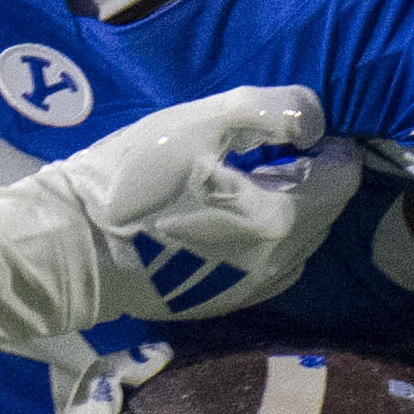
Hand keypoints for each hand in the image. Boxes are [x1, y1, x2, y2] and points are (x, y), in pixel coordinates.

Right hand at [42, 85, 363, 317]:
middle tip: (267, 148)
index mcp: (281, 219)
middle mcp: (279, 264)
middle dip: (309, 176)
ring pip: (299, 241)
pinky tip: (224, 217)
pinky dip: (264, 236)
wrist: (70, 250)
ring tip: (247, 181)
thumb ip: (270, 110)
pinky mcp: (223, 303)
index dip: (329, 143)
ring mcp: (251, 290)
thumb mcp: (198, 123)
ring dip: (289, 208)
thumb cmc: (131, 180)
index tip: (293, 127)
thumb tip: (314, 123)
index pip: (342, 175)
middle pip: (326, 211)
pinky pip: (269, 264)